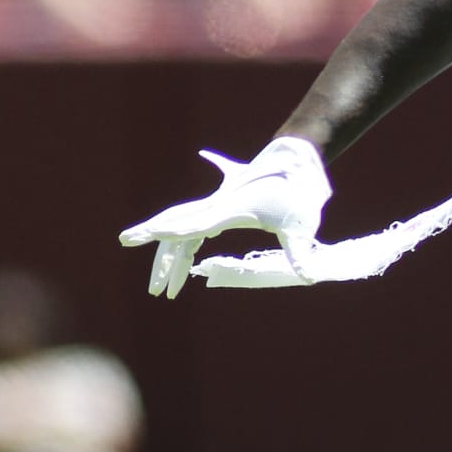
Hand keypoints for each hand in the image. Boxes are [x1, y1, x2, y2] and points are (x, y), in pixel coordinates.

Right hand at [119, 139, 329, 297]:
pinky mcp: (221, 209)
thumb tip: (310, 278)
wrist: (296, 160)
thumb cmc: (298, 191)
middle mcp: (216, 208)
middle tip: (153, 290)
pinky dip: (183, 251)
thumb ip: (300, 253)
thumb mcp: (300, 226)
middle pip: (178, 234)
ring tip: (163, 290)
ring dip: (170, 261)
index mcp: (229, 209)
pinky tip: (180, 269)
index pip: (193, 226)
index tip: (140, 236)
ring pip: (182, 234)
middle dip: (162, 262)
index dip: (169, 232)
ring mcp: (215, 207)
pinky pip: (193, 232)